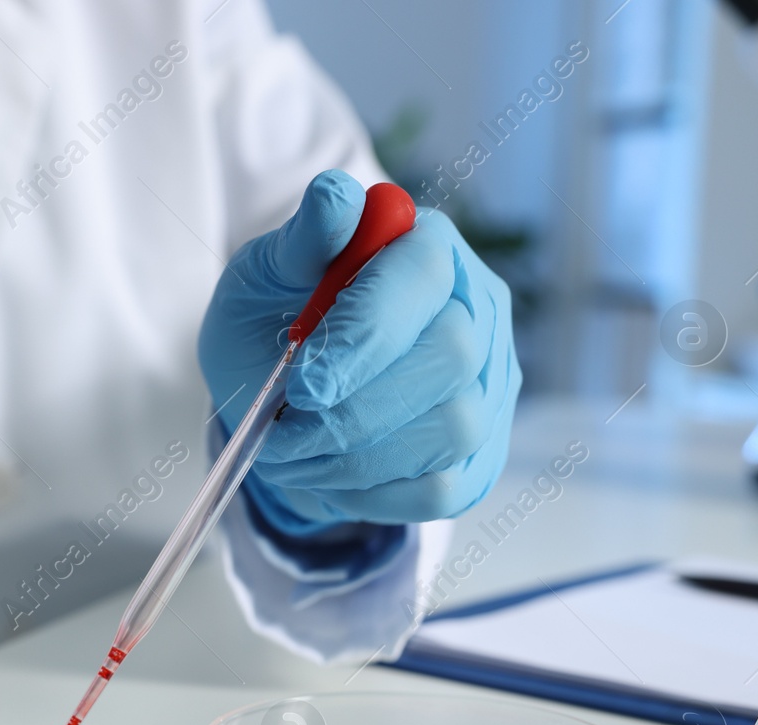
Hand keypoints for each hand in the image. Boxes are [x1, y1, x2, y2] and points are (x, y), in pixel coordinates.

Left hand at [198, 169, 519, 527]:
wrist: (280, 393)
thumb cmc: (274, 318)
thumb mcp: (266, 273)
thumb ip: (302, 241)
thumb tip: (335, 199)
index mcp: (430, 248)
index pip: (423, 279)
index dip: (366, 336)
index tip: (302, 383)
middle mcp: (478, 311)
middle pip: (451, 359)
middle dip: (356, 408)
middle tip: (284, 432)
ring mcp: (491, 385)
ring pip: (452, 430)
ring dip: (357, 456)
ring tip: (294, 454)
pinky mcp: (482, 454)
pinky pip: (443, 488)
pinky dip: (373, 493)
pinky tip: (330, 475)